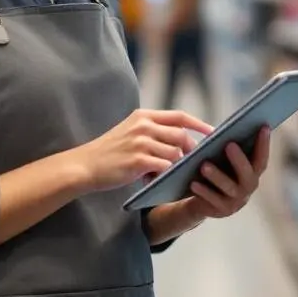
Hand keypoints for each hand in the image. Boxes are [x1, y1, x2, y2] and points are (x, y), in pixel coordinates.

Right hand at [67, 109, 212, 192]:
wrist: (84, 165)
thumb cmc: (109, 152)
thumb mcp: (130, 132)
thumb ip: (153, 132)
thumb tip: (181, 141)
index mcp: (143, 116)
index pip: (179, 116)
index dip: (199, 123)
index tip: (213, 132)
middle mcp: (143, 125)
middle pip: (181, 135)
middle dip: (190, 150)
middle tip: (192, 162)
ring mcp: (141, 142)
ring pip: (175, 153)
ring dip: (177, 166)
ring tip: (171, 175)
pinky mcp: (138, 161)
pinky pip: (164, 168)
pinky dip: (167, 176)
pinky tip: (160, 182)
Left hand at [181, 125, 270, 219]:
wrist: (203, 200)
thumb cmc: (216, 170)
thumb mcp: (223, 159)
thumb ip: (230, 149)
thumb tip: (227, 130)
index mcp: (253, 172)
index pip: (262, 158)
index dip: (264, 144)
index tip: (263, 126)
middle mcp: (248, 187)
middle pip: (247, 173)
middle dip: (239, 159)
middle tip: (229, 144)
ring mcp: (236, 201)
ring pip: (229, 187)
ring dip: (217, 176)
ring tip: (204, 165)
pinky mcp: (222, 211)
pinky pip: (213, 200)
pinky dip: (203, 191)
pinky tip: (193, 183)